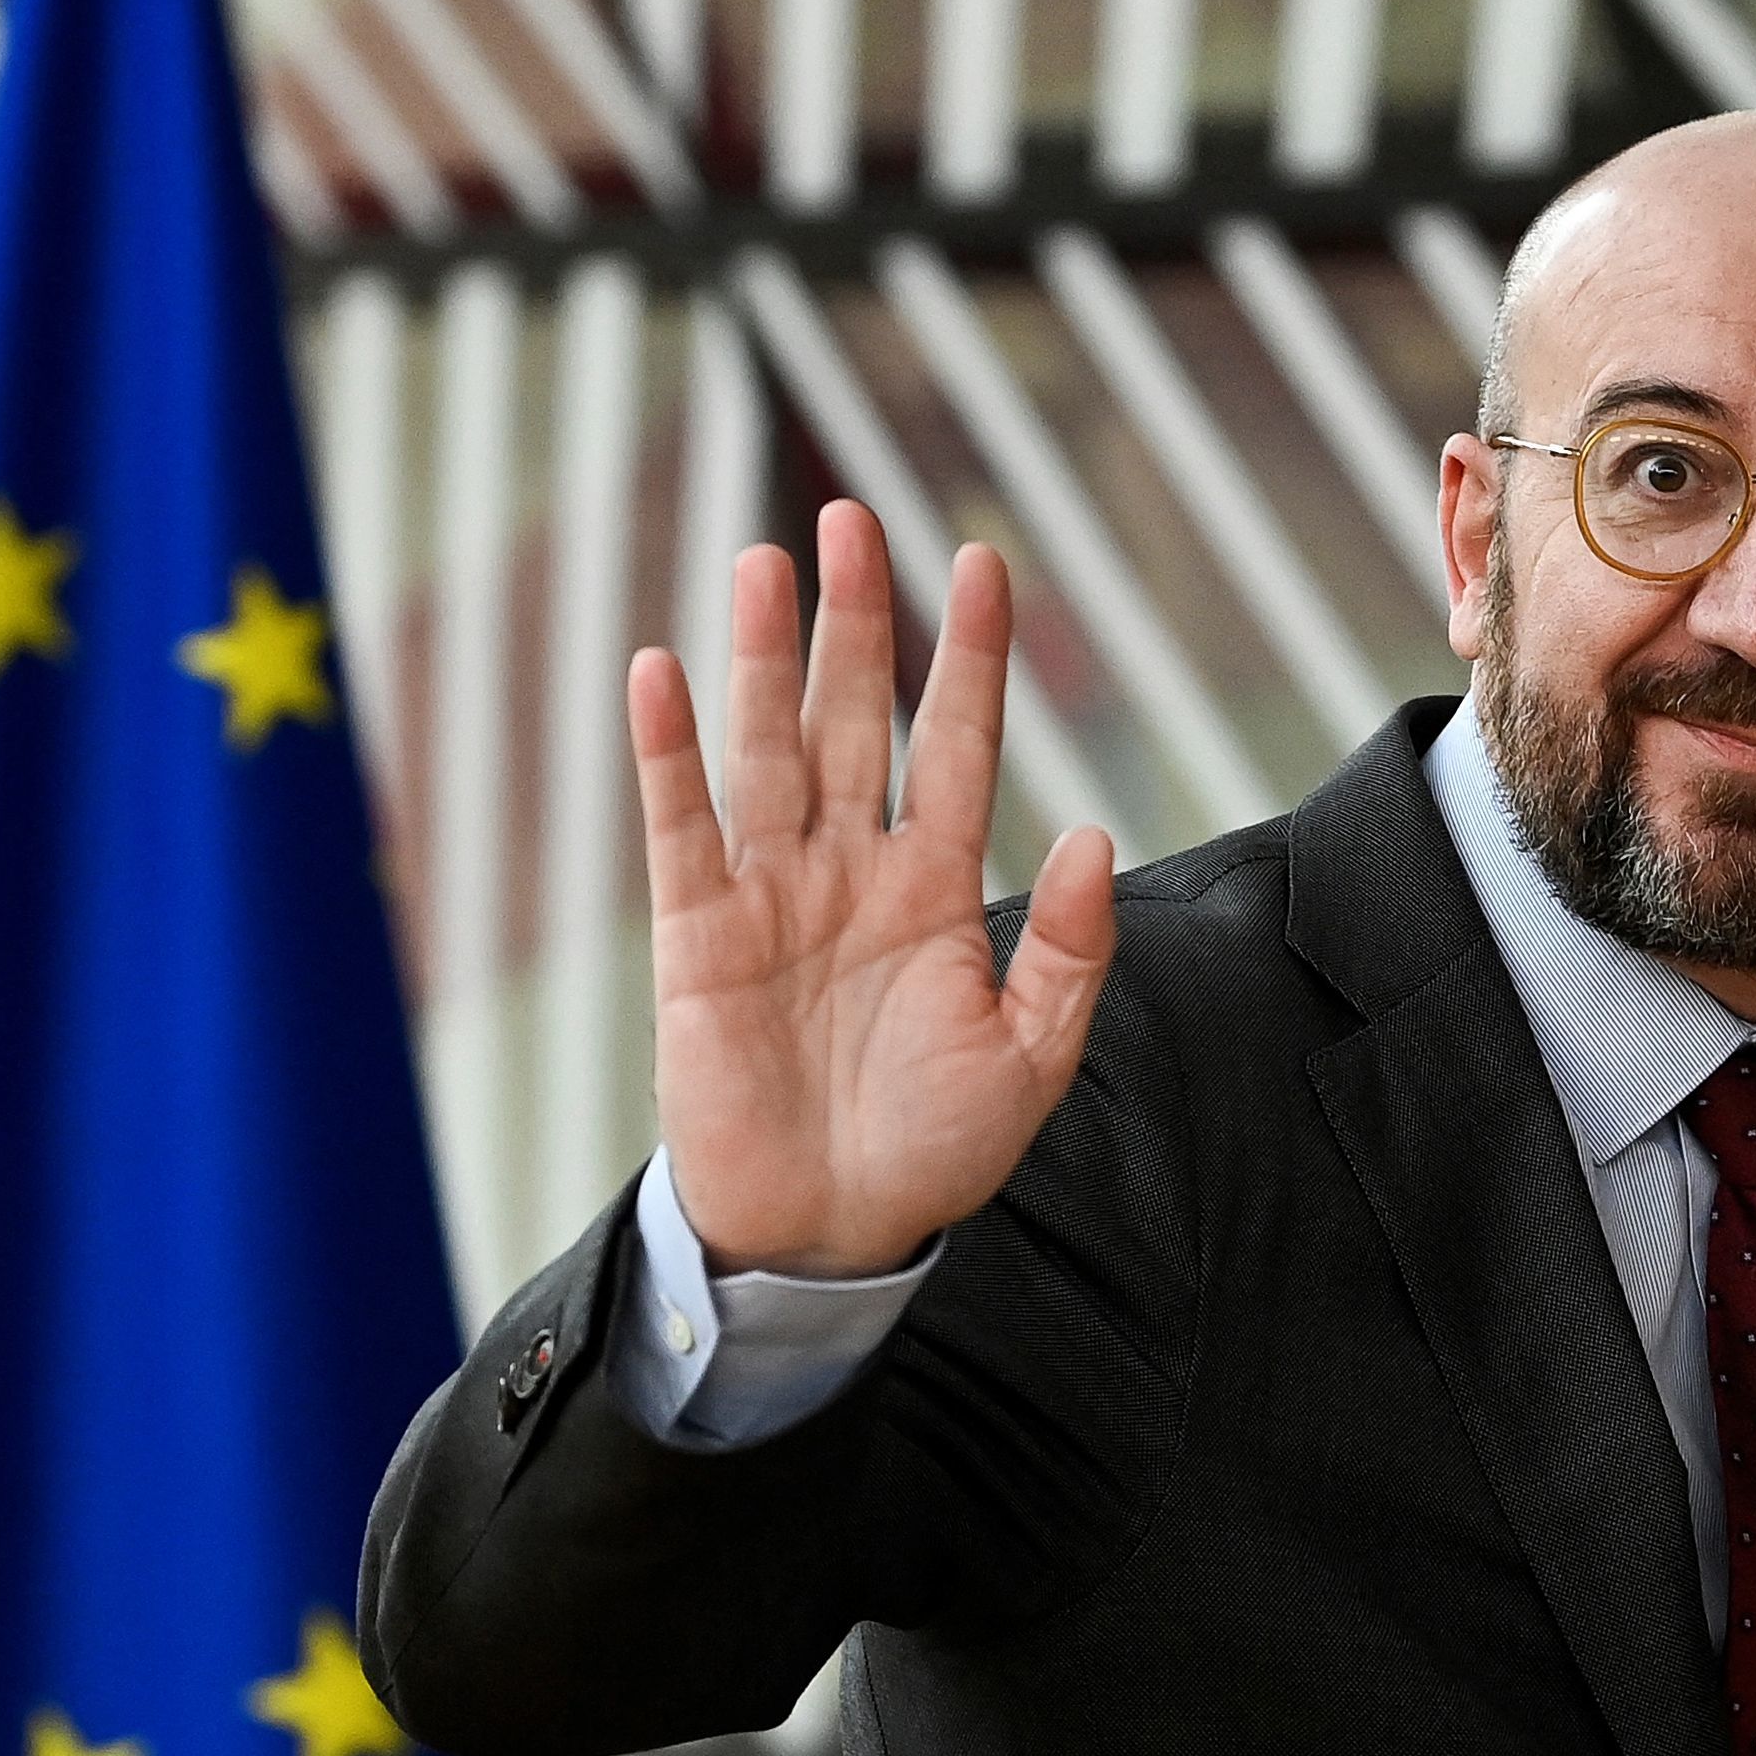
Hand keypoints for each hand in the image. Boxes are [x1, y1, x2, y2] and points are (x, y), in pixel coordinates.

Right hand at [630, 500, 1116, 1277]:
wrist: (830, 1235)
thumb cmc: (934, 1148)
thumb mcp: (1032, 1058)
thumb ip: (1068, 951)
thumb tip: (1096, 835)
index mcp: (938, 889)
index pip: (959, 745)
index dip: (969, 658)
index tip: (982, 561)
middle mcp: (853, 870)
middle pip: (856, 719)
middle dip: (858, 622)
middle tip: (852, 520)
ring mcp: (772, 894)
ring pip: (770, 750)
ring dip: (767, 658)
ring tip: (768, 561)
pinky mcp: (697, 935)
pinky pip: (680, 829)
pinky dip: (666, 754)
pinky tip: (659, 672)